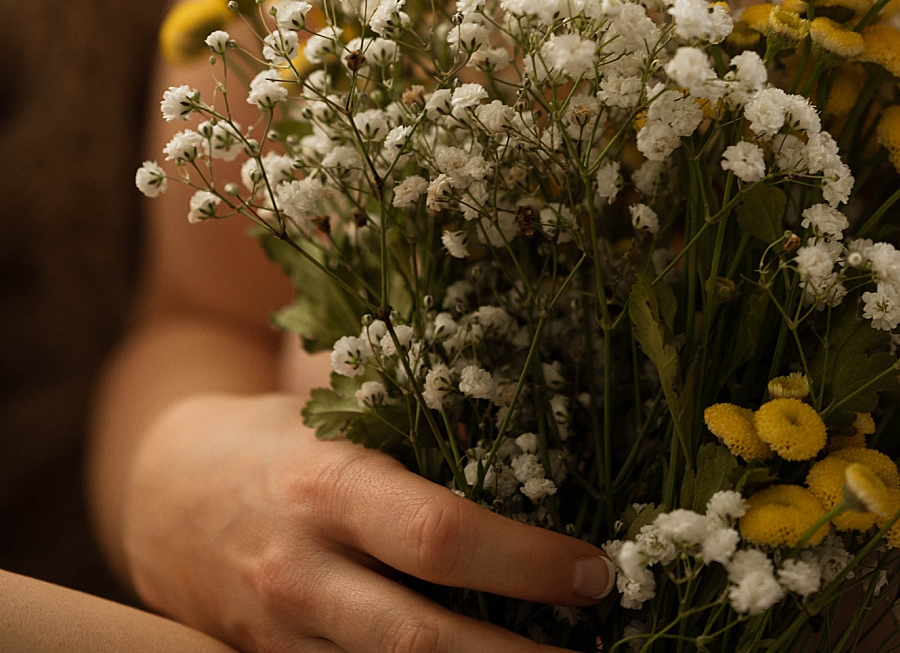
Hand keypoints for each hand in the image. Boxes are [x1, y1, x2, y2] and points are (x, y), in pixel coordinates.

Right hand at [122, 390, 614, 652]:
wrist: (164, 494)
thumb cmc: (281, 436)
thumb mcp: (340, 413)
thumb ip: (418, 429)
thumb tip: (545, 426)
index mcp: (329, 485)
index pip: (440, 536)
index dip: (524, 563)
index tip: (592, 571)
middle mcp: (302, 570)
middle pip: (422, 640)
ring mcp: (283, 634)